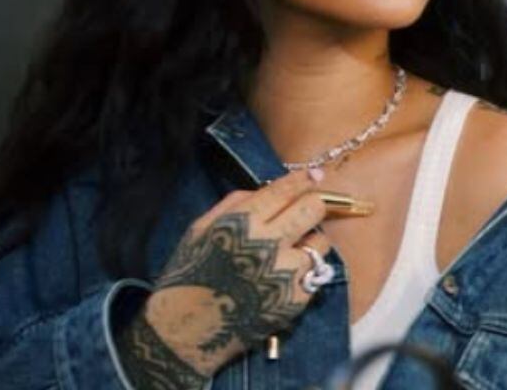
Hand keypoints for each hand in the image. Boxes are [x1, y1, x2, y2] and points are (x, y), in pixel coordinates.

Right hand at [120, 169, 332, 386]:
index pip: (286, 190)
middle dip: (313, 206)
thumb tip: (265, 189)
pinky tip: (283, 278)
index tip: (316, 174)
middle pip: (314, 209)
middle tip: (307, 211)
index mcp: (242, 222)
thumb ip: (234, 204)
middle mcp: (268, 244)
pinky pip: (314, 274)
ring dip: (309, 242)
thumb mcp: (200, 229)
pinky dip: (304, 272)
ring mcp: (285, 273)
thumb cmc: (188, 275)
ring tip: (289, 251)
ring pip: (320, 242)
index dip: (305, 179)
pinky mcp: (296, 300)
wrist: (186, 331)